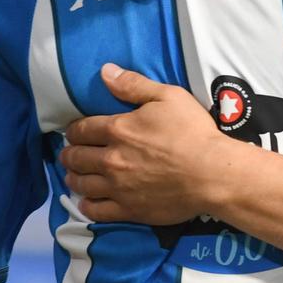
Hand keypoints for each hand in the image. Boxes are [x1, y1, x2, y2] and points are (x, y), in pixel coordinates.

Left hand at [61, 66, 240, 223]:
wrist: (213, 173)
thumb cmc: (193, 132)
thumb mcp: (169, 97)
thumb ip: (134, 85)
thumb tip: (105, 71)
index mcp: (118, 130)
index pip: (82, 129)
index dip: (74, 130)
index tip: (75, 132)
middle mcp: (111, 159)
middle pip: (76, 158)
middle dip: (70, 154)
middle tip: (70, 154)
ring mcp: (118, 187)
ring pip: (82, 184)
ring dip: (74, 178)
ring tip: (74, 176)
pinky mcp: (128, 210)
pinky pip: (96, 211)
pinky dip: (87, 206)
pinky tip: (86, 202)